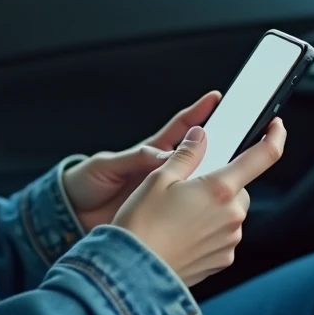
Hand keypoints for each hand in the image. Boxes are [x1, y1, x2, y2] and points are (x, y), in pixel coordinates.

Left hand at [63, 92, 220, 231]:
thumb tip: (165, 157)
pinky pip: (187, 214)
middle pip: (198, 158)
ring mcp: (165, 195)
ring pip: (197, 187)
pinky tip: (214, 216)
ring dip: (212, 185)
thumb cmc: (87, 183)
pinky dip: (200, 214)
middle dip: (220, 150)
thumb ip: (135, 159)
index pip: (180, 128)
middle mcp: (162, 171)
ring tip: (234, 183)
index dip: (199, 112)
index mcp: (150, 152)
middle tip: (242, 142)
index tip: (216, 97)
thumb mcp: (108, 166)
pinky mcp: (163, 217)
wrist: (71, 217)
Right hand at [113, 118, 286, 285]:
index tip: (276, 127)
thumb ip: (186, 154)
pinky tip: (182, 232)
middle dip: (220, 181)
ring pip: (230, 212)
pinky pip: (223, 236)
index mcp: (220, 188)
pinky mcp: (222, 260)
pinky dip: (209, 229)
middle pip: (239, 187)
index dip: (275, 136)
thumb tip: (200, 136)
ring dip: (214, 207)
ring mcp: (229, 240)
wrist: (132, 273)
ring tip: (178, 214)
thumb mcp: (158, 178)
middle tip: (188, 186)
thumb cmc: (142, 224)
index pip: (263, 156)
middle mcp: (232, 215)